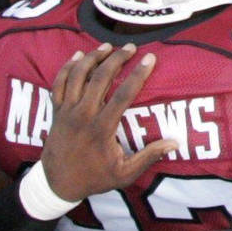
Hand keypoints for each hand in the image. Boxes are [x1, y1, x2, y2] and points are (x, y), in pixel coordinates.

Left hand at [37, 44, 174, 203]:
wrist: (56, 184)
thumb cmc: (93, 178)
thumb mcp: (124, 174)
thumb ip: (148, 157)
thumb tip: (175, 143)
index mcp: (102, 129)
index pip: (123, 95)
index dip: (138, 74)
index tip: (150, 58)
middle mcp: (82, 115)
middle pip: (100, 78)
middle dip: (116, 59)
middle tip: (131, 47)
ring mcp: (66, 112)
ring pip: (78, 76)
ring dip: (92, 58)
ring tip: (107, 46)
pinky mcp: (56, 111)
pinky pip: (59, 83)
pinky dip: (67, 67)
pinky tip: (78, 56)